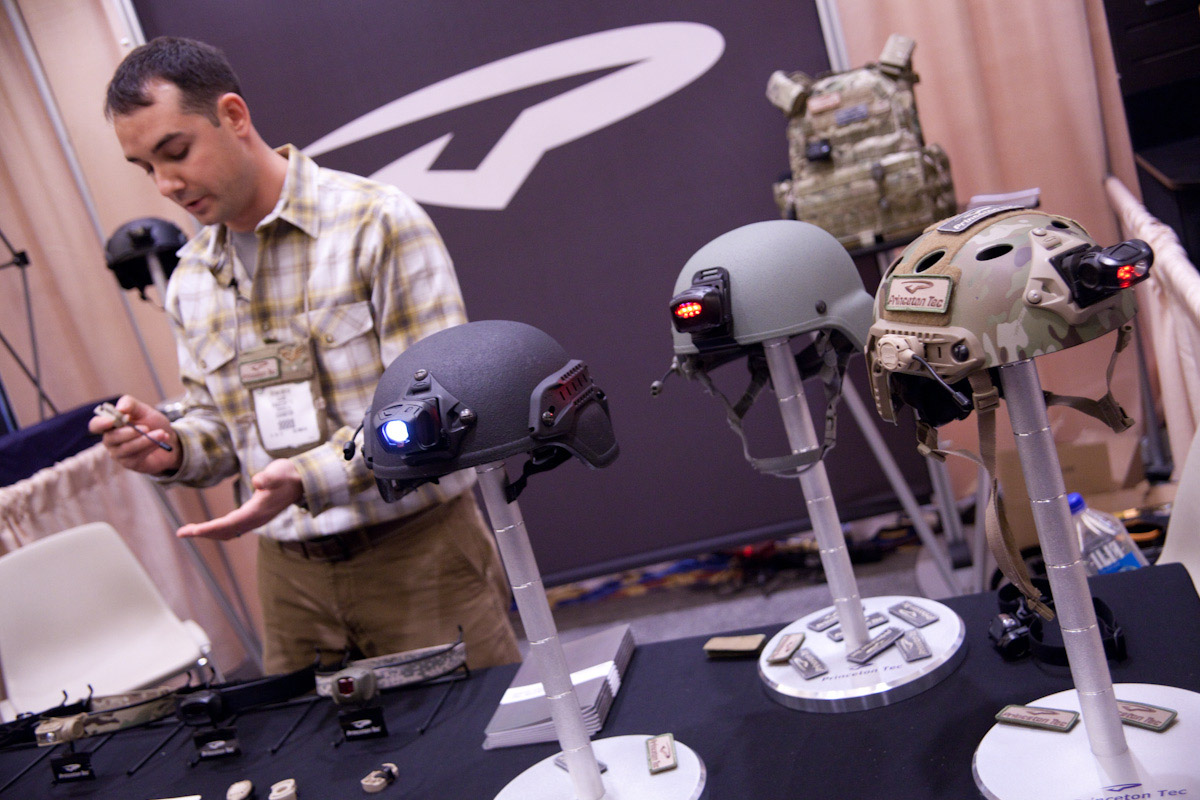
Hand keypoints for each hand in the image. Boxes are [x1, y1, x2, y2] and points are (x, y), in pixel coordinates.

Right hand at [88, 395, 180, 475]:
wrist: (170, 439)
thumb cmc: (152, 423)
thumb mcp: (143, 410)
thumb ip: (130, 404)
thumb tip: (120, 408)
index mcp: (110, 425)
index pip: (95, 425)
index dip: (100, 423)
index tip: (111, 421)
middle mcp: (111, 440)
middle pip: (111, 438)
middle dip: (130, 433)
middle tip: (147, 428)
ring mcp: (119, 453)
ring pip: (126, 448)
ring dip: (145, 440)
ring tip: (161, 433)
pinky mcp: (130, 463)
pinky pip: (137, 456)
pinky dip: (150, 447)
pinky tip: (160, 441)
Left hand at [177, 458, 302, 540]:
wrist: (304, 480)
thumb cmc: (289, 475)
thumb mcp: (279, 472)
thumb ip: (269, 477)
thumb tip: (258, 481)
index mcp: (257, 511)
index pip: (227, 525)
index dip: (207, 529)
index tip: (189, 531)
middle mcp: (256, 519)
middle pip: (225, 532)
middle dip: (203, 533)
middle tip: (182, 532)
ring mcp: (256, 519)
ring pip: (229, 532)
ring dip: (210, 533)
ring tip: (191, 531)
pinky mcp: (256, 515)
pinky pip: (233, 528)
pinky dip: (219, 529)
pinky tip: (211, 527)